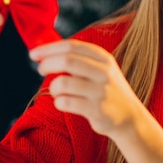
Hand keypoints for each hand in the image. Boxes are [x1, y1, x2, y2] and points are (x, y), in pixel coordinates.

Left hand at [29, 39, 146, 137]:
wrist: (129, 116)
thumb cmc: (106, 90)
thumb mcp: (101, 69)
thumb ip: (79, 60)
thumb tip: (46, 53)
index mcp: (104, 58)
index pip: (72, 46)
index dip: (49, 48)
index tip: (33, 54)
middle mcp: (104, 72)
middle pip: (67, 61)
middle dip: (47, 64)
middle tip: (41, 70)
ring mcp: (101, 91)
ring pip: (63, 83)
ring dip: (53, 88)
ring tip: (58, 92)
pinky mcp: (96, 110)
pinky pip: (65, 102)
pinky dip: (58, 102)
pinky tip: (64, 103)